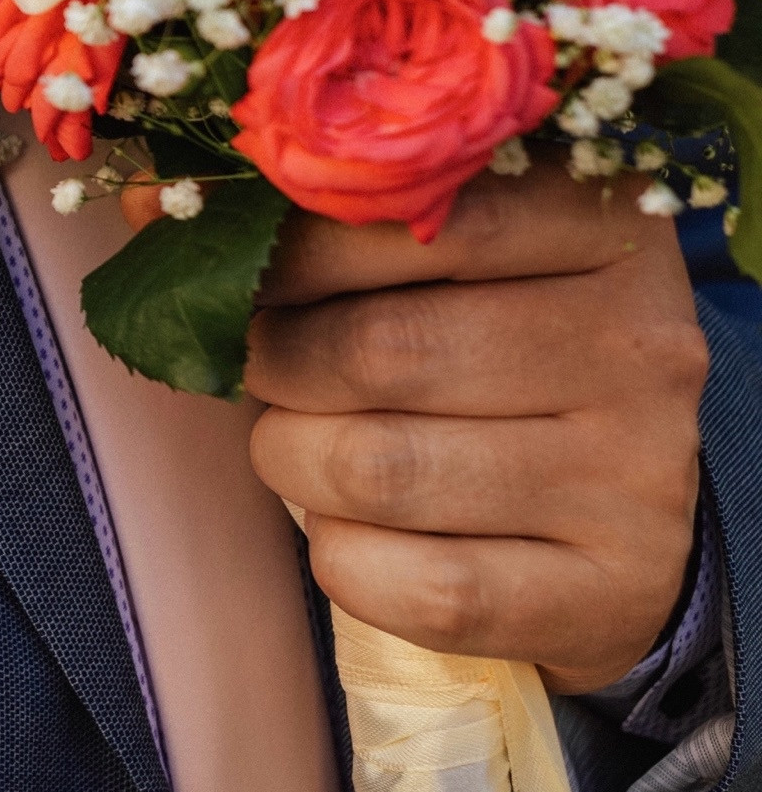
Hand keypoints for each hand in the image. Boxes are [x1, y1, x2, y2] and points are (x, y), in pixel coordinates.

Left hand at [240, 168, 706, 691]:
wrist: (608, 520)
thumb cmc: (480, 352)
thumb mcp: (427, 259)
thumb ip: (301, 217)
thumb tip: (152, 200)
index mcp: (599, 225)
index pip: (415, 216)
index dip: (286, 250)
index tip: (233, 272)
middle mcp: (639, 345)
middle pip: (376, 352)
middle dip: (275, 366)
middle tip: (266, 369)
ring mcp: (636, 475)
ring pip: (377, 470)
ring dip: (295, 462)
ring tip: (308, 445)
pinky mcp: (609, 591)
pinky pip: (419, 589)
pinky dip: (346, 565)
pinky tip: (356, 534)